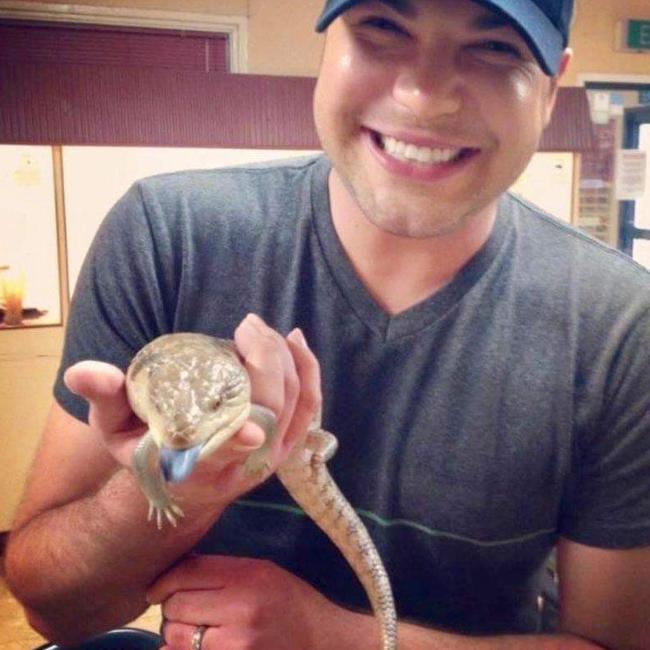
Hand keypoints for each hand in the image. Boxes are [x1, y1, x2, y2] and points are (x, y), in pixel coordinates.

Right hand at [63, 314, 321, 506]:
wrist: (181, 477)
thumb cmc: (147, 448)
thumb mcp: (115, 428)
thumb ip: (104, 398)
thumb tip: (84, 371)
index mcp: (194, 468)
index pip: (221, 458)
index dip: (238, 442)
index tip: (249, 423)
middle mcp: (239, 468)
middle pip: (268, 415)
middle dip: (265, 363)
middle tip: (246, 326)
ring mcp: (269, 458)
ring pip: (294, 406)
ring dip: (285, 359)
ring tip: (259, 328)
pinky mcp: (285, 444)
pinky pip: (308, 407)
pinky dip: (308, 371)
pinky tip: (295, 341)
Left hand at [148, 554, 352, 649]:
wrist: (321, 639)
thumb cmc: (289, 600)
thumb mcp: (261, 571)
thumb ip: (221, 570)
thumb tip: (174, 572)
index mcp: (247, 575)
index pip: (187, 573)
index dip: (163, 581)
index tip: (156, 589)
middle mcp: (241, 607)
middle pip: (177, 605)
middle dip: (171, 608)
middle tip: (181, 610)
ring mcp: (237, 643)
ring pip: (178, 636)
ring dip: (176, 633)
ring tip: (192, 629)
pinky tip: (197, 646)